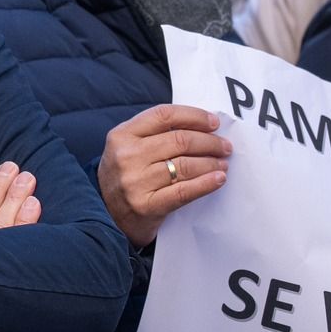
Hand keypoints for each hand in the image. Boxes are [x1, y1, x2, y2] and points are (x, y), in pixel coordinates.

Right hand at [96, 104, 231, 247]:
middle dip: (209, 141)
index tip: (214, 122)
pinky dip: (206, 184)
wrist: (106, 215)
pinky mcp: (147, 205)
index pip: (163, 115)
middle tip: (224, 146)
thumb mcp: (127, 147)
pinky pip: (184, 191)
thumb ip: (154, 134)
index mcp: (122, 135)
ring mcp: (135, 182)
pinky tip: (218, 179)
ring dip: (211, 163)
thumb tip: (201, 126)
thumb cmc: (124, 176)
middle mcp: (127, 156)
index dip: (193, 116)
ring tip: (223, 164)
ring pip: (185, 165)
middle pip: (179, 140)